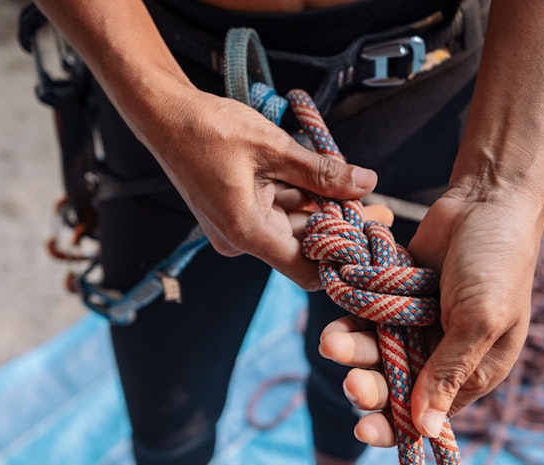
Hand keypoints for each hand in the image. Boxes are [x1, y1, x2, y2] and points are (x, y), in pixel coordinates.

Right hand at [142, 87, 377, 290]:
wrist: (165, 115)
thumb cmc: (210, 129)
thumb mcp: (274, 147)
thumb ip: (321, 171)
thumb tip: (367, 184)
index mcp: (247, 232)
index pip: (306, 270)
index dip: (341, 260)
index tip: (370, 240)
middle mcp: (240, 240)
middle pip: (303, 247)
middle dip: (340, 228)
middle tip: (378, 210)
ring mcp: (237, 229)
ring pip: (292, 229)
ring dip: (322, 212)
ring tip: (359, 193)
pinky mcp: (236, 214)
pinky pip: (276, 215)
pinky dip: (301, 202)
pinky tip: (328, 184)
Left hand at [319, 192, 543, 445]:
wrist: (487, 197)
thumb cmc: (498, 260)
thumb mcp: (480, 319)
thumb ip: (450, 371)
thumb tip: (425, 429)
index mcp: (475, 372)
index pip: (429, 416)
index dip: (395, 428)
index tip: (362, 429)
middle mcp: (443, 354)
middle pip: (395, 386)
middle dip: (370, 385)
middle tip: (349, 380)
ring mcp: (418, 324)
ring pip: (374, 350)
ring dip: (352, 350)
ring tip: (330, 341)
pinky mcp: (397, 296)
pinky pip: (367, 316)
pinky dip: (352, 317)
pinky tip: (338, 312)